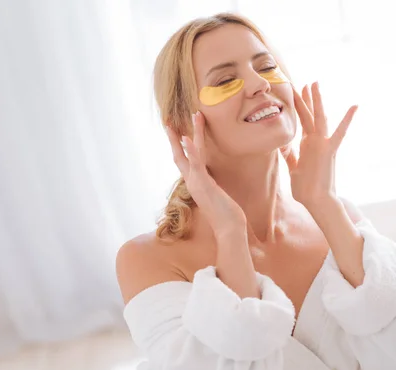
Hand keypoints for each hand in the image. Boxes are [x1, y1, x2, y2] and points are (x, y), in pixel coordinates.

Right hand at [166, 112, 245, 236]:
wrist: (228, 229)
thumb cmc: (226, 216)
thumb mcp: (217, 197)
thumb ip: (211, 188)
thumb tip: (212, 183)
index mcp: (196, 183)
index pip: (184, 160)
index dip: (179, 146)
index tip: (176, 131)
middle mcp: (193, 181)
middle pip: (179, 154)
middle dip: (174, 136)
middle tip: (167, 119)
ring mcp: (197, 182)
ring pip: (189, 153)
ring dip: (191, 133)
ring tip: (194, 115)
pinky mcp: (203, 184)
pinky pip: (196, 164)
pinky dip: (191, 150)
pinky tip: (187, 137)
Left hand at [282, 82, 357, 208]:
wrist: (317, 200)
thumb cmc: (306, 188)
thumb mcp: (293, 168)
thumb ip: (289, 155)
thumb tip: (281, 145)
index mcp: (307, 145)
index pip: (303, 121)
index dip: (300, 107)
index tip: (297, 92)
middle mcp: (315, 142)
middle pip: (310, 115)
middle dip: (307, 98)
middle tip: (305, 82)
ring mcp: (322, 145)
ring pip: (318, 118)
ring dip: (316, 101)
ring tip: (314, 84)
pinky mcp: (329, 151)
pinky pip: (339, 133)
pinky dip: (347, 120)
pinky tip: (354, 107)